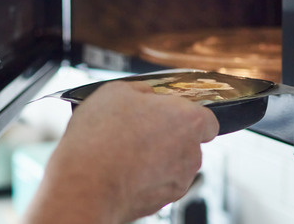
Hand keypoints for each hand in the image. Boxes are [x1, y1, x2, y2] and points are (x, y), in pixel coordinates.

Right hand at [23, 80, 218, 223]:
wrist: (85, 184)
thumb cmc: (102, 137)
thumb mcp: (117, 91)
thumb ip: (142, 90)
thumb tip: (147, 95)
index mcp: (188, 120)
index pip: (208, 119)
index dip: (186, 114)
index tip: (166, 113)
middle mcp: (191, 153)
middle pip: (188, 141)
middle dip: (167, 135)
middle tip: (138, 128)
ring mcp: (178, 181)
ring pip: (173, 164)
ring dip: (156, 157)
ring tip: (124, 150)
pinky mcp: (162, 202)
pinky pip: (158, 183)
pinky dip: (145, 177)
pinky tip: (121, 169)